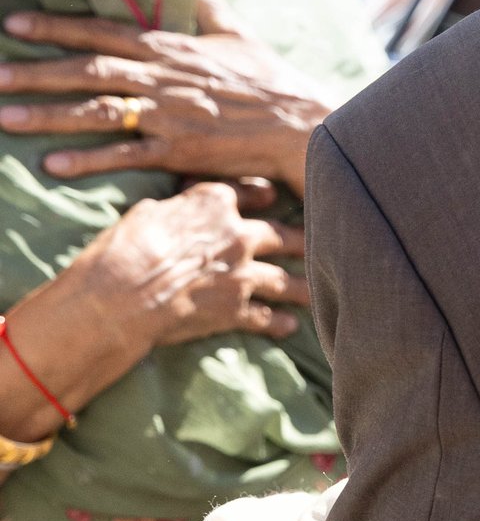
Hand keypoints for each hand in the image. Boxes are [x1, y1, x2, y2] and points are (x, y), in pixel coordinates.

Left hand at [0, 5, 333, 192]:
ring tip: (5, 117)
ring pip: (98, 112)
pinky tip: (54, 165)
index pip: (105, 32)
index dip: (58, 26)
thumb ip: (207, 0)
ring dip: (49, 116)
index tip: (14, 22)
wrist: (302, 124)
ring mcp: (170, 116)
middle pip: (89, 72)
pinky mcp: (180, 151)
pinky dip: (90, 160)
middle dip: (37, 71)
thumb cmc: (270, 80)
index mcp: (172, 48)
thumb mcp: (237, 33)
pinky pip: (126, 155)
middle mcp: (164, 79)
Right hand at [75, 180, 307, 349]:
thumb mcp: (144, 214)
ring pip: (283, 279)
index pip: (245, 193)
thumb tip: (172, 209)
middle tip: (316, 241)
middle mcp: (238, 235)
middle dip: (298, 240)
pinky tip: (290, 327)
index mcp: (214, 204)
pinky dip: (279, 323)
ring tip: (318, 289)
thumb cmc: (120, 250)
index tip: (272, 197)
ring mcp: (242, 273)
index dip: (259, 195)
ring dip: (302, 286)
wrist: (119, 295)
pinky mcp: (236, 308)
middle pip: (278, 235)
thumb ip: (172, 209)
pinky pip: (265, 317)